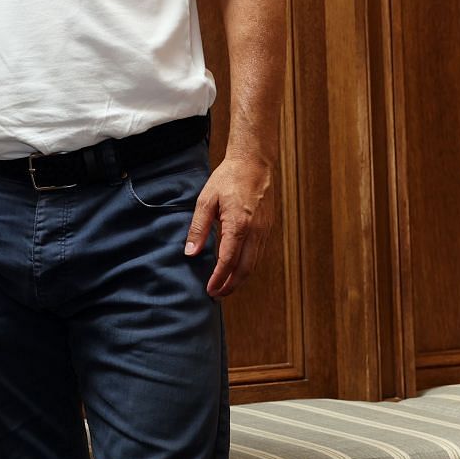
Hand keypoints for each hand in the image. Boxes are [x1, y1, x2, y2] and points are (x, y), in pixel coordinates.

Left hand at [184, 153, 273, 297]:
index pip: (228, 260)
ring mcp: (265, 230)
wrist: (254, 163)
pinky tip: (237, 269)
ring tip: (225, 286)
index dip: (219, 278)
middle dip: (231, 285)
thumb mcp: (206, 201)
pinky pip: (259, 253)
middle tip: (217, 295)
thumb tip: (191, 253)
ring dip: (240, 278)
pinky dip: (248, 266)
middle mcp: (255, 231)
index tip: (209, 290)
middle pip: (245, 268)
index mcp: (238, 224)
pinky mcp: (268, 228)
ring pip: (255, 263)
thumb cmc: (227, 179)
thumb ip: (199, 228)